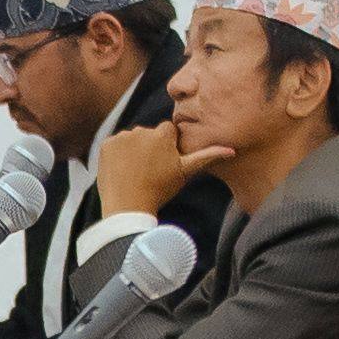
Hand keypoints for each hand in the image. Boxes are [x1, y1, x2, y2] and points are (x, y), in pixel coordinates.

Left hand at [96, 120, 232, 221]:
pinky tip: (122, 171)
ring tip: (135, 172)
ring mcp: (122, 137)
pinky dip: (117, 155)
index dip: (168, 147)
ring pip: (132, 139)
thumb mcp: (186, 173)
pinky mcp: (106, 144)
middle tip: (150, 171)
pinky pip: (114, 145)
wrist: (128, 208)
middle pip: (149, 134)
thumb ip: (207, 157)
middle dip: (150, 147)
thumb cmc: (160, 190)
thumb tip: (232, 150)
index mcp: (163, 134)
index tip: (165, 164)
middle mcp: (142, 130)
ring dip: (133, 150)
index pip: (168, 132)